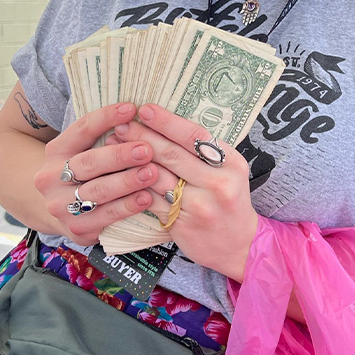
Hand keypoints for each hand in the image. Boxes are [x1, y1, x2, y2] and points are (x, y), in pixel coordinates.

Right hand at [34, 101, 161, 246]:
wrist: (59, 210)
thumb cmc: (84, 172)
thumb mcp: (83, 150)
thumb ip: (103, 135)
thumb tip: (136, 113)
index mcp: (55, 151)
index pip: (82, 129)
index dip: (106, 118)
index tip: (131, 109)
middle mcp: (51, 178)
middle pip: (89, 163)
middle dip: (120, 155)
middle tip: (147, 149)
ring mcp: (61, 206)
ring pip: (98, 192)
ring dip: (128, 182)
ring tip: (152, 173)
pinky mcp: (76, 229)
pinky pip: (105, 217)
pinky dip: (127, 207)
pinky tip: (146, 198)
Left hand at [107, 103, 258, 281]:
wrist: (239, 245)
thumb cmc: (229, 201)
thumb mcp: (230, 171)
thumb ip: (205, 153)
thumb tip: (166, 124)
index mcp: (231, 163)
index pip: (195, 136)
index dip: (167, 121)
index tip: (144, 110)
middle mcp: (218, 183)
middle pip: (172, 154)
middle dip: (143, 136)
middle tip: (121, 125)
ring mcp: (199, 205)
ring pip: (158, 177)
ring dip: (132, 160)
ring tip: (114, 147)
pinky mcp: (182, 223)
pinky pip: (151, 200)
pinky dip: (133, 187)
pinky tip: (119, 176)